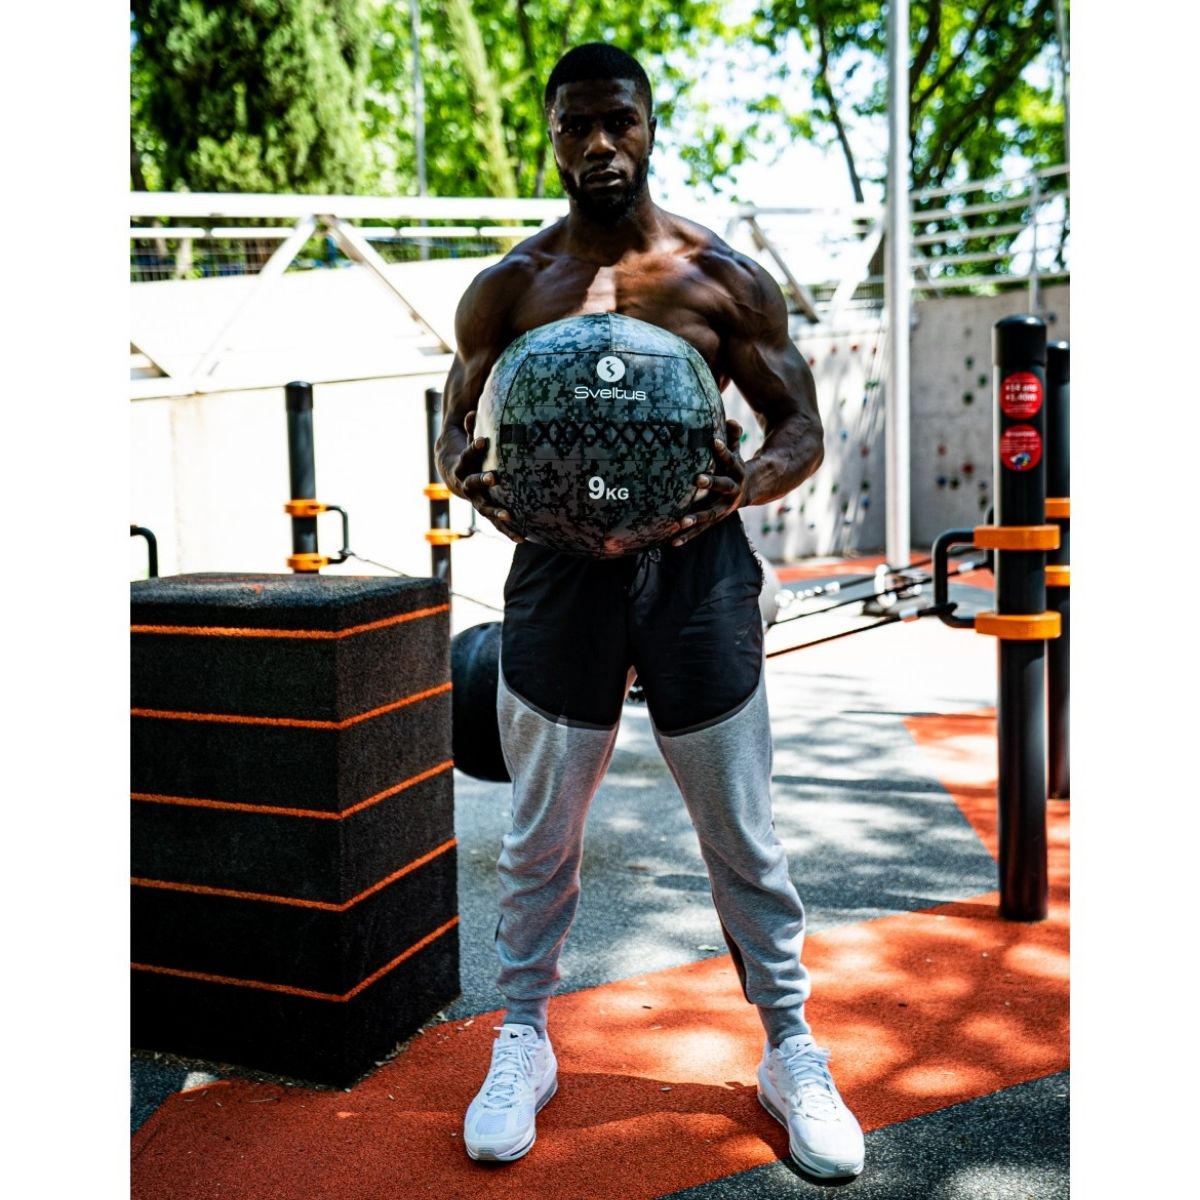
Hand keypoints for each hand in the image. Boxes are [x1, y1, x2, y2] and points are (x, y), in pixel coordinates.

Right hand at [451, 411, 523, 542]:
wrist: (453, 475)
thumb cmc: (467, 452)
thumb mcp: (467, 437)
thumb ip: (471, 426)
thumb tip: (473, 410)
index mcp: (462, 466)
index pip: (468, 455)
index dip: (474, 447)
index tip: (484, 439)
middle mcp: (467, 485)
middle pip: (473, 483)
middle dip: (483, 480)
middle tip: (494, 477)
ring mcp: (476, 500)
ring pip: (485, 508)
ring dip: (496, 512)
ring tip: (509, 515)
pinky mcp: (486, 511)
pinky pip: (496, 524)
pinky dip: (508, 531)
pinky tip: (522, 539)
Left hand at [672, 418, 749, 546]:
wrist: (750, 490)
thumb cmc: (735, 467)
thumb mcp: (736, 452)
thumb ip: (733, 438)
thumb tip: (731, 421)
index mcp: (737, 472)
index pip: (730, 459)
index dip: (724, 451)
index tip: (714, 441)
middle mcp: (732, 491)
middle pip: (723, 486)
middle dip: (711, 483)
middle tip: (698, 478)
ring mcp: (724, 508)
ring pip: (711, 513)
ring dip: (697, 517)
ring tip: (681, 522)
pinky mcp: (714, 520)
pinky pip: (701, 529)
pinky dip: (687, 536)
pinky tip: (673, 543)